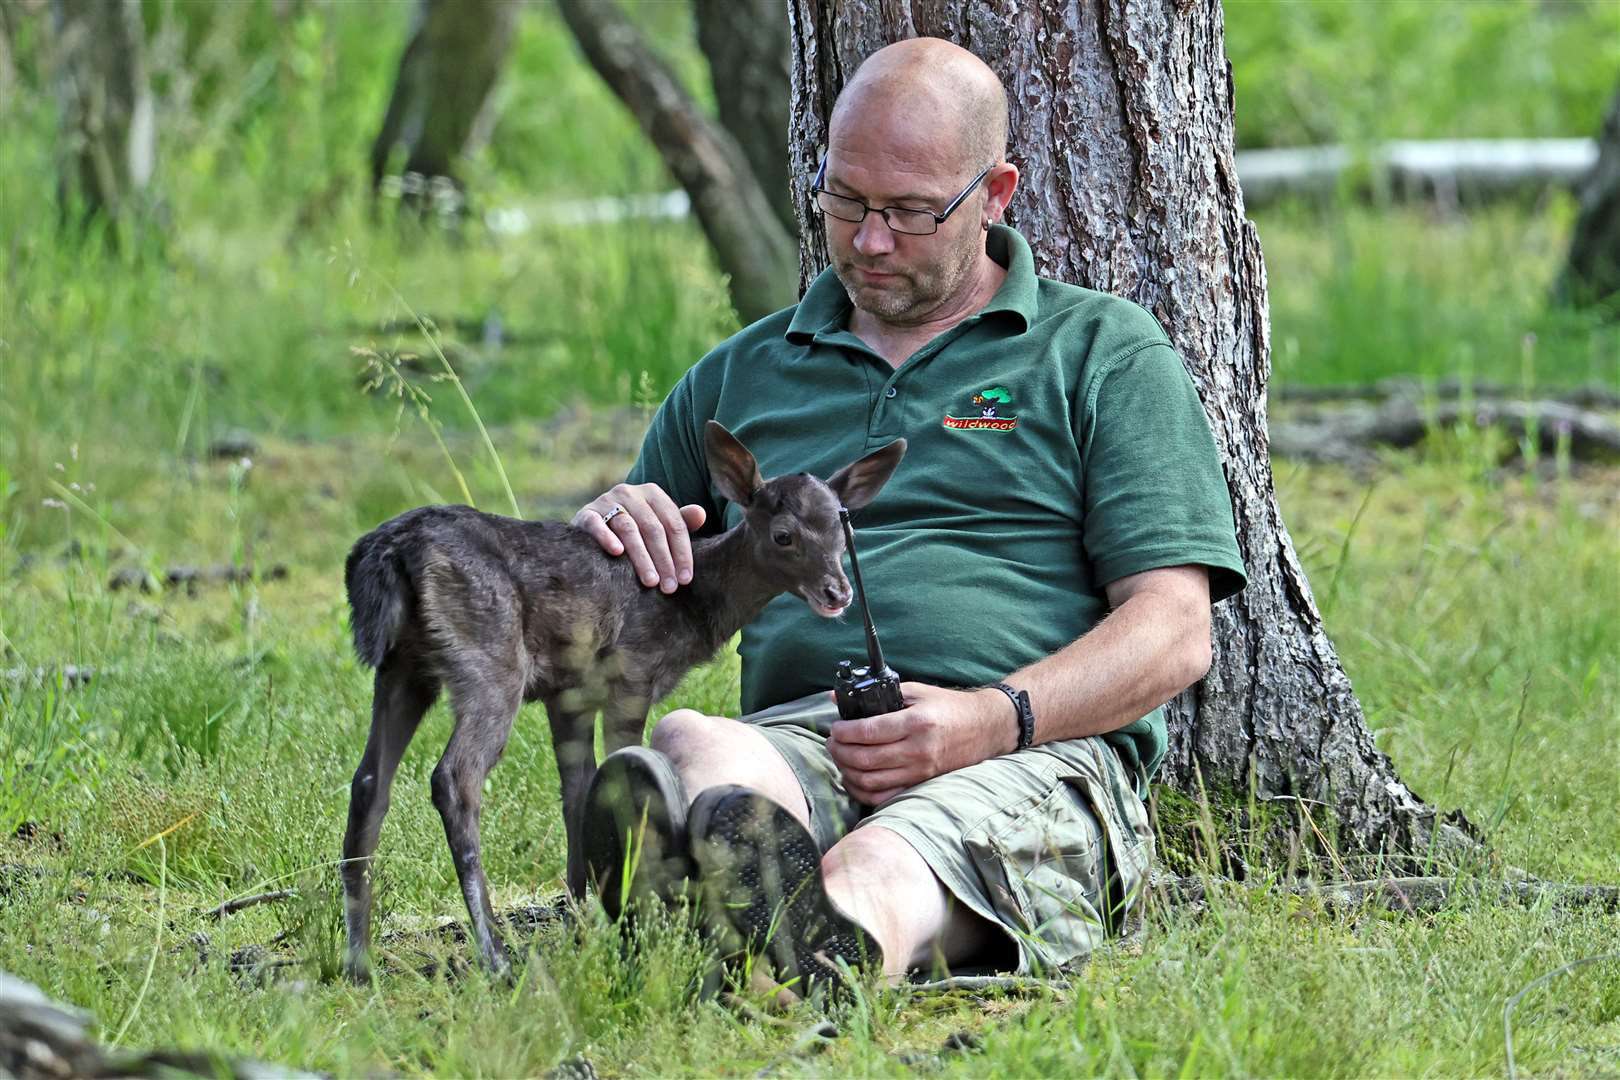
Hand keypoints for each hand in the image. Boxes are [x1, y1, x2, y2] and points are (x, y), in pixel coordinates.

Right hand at [571, 483, 706, 593]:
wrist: (590, 526)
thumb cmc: (633, 528)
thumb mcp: (658, 524)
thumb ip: (679, 522)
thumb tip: (701, 514)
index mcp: (652, 493)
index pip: (674, 524)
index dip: (682, 553)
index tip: (685, 579)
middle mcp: (630, 492)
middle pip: (653, 528)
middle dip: (663, 560)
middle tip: (669, 587)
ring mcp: (606, 501)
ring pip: (629, 529)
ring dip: (641, 557)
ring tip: (650, 581)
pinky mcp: (586, 513)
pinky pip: (596, 524)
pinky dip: (607, 537)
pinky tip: (617, 553)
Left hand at [825, 682, 1016, 805]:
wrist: (985, 729)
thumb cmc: (950, 708)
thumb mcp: (918, 692)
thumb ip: (881, 694)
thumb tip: (840, 697)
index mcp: (916, 723)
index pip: (869, 731)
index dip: (844, 732)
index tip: (835, 729)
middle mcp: (918, 750)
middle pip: (866, 758)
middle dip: (840, 752)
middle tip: (832, 743)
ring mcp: (920, 771)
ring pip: (871, 781)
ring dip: (847, 771)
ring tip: (840, 758)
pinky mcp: (922, 784)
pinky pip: (885, 796)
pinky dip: (863, 791)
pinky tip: (854, 778)